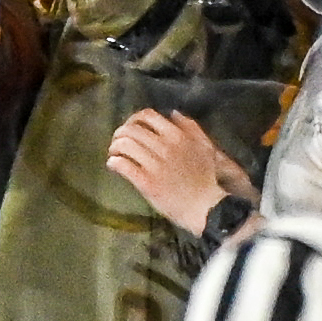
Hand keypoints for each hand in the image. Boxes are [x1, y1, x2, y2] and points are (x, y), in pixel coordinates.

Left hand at [107, 108, 253, 231]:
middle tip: (118, 143)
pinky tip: (114, 166)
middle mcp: (164, 146)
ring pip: (124, 145)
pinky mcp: (146, 182)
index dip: (133, 120)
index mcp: (177, 135)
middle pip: (130, 129)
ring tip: (114, 155)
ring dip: (114, 148)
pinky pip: (122, 165)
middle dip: (119, 134)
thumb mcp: (205, 146)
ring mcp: (154, 164)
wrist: (207, 207)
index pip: (147, 116)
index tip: (130, 128)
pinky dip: (114, 163)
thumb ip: (191, 127)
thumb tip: (172, 113)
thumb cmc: (207, 178)